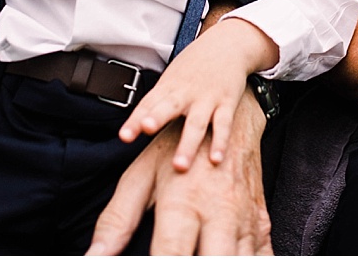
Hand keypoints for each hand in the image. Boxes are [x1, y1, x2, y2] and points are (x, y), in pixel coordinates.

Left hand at [88, 89, 271, 254]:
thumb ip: (117, 220)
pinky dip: (258, 257)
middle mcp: (215, 206)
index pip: (171, 252)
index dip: (166, 264)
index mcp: (183, 200)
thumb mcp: (142, 175)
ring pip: (241, 253)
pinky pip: (264, 245)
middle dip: (206, 262)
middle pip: (215, 255)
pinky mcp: (259, 213)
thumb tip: (93, 256)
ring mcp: (243, 212)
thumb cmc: (179, 145)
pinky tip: (246, 262)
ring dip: (230, 259)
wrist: (232, 107)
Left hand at [118, 17, 276, 171]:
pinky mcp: (227, 102)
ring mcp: (207, 98)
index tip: (124, 136)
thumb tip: (137, 125)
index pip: (148, 103)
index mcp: (169, 86)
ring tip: (180, 165)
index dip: (135, 120)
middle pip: (169, 106)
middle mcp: (186, 92)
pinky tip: (216, 159)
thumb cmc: (195, 65)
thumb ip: (157, 101)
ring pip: (196, 123)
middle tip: (147, 129)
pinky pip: (223, 125)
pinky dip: (220, 142)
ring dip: (188, 144)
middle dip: (157, 118)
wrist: (228, 44)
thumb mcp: (172, 78)